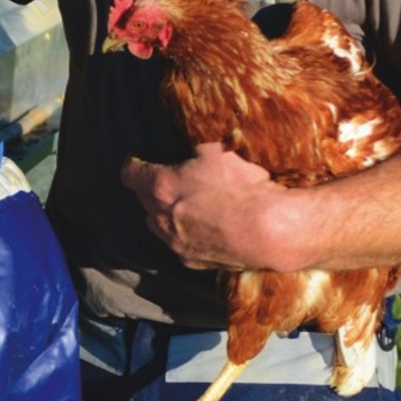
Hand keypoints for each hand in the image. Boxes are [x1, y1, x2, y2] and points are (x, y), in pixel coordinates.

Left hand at [121, 143, 285, 269]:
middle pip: (142, 199)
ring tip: (184, 203)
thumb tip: (189, 140)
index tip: (138, 158)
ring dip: (163, 212)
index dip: (133, 163)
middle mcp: (160, 216)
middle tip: (169, 178)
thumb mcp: (217, 150)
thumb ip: (194, 145)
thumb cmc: (243, 185)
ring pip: (156, 224)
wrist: (271, 230)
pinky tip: (202, 226)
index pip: (129, 173)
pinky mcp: (191, 260)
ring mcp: (174, 242)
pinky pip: (177, 243)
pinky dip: (183, 233)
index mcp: (161, 186)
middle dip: (150, 187)